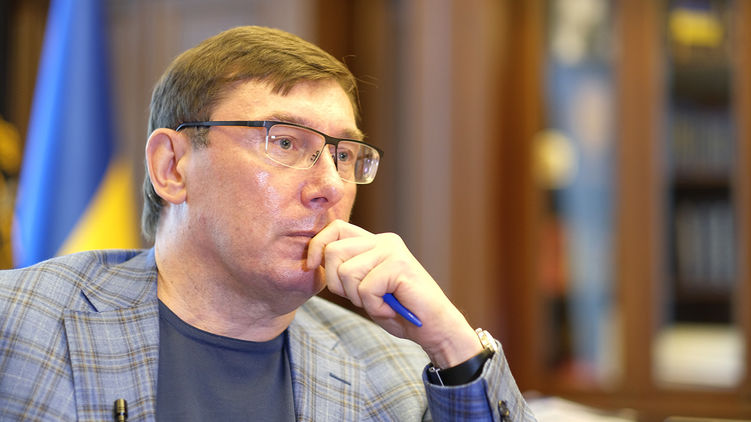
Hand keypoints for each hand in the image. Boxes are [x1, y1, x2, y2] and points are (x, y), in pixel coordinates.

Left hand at [306, 220, 482, 367]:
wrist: (434, 328)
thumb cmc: (399, 311)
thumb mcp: (363, 289)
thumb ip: (344, 272)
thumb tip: (313, 261)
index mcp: (373, 242)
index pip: (334, 229)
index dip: (317, 246)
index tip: (313, 267)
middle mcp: (383, 241)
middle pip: (333, 251)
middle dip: (337, 284)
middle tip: (362, 298)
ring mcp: (392, 251)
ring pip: (346, 272)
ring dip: (359, 298)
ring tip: (381, 302)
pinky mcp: (399, 266)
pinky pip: (366, 289)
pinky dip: (374, 307)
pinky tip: (392, 307)